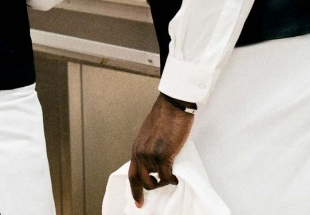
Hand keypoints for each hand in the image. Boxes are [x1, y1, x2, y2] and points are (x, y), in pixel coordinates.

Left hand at [128, 93, 194, 207]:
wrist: (172, 106)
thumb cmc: (165, 117)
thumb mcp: (150, 134)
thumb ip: (149, 148)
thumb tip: (155, 162)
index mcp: (136, 148)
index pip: (132, 174)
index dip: (134, 190)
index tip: (138, 203)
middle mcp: (140, 153)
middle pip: (142, 181)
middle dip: (153, 187)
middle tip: (163, 186)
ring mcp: (150, 156)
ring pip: (156, 180)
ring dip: (165, 181)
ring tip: (172, 175)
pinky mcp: (163, 156)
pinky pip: (167, 177)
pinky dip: (173, 179)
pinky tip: (177, 175)